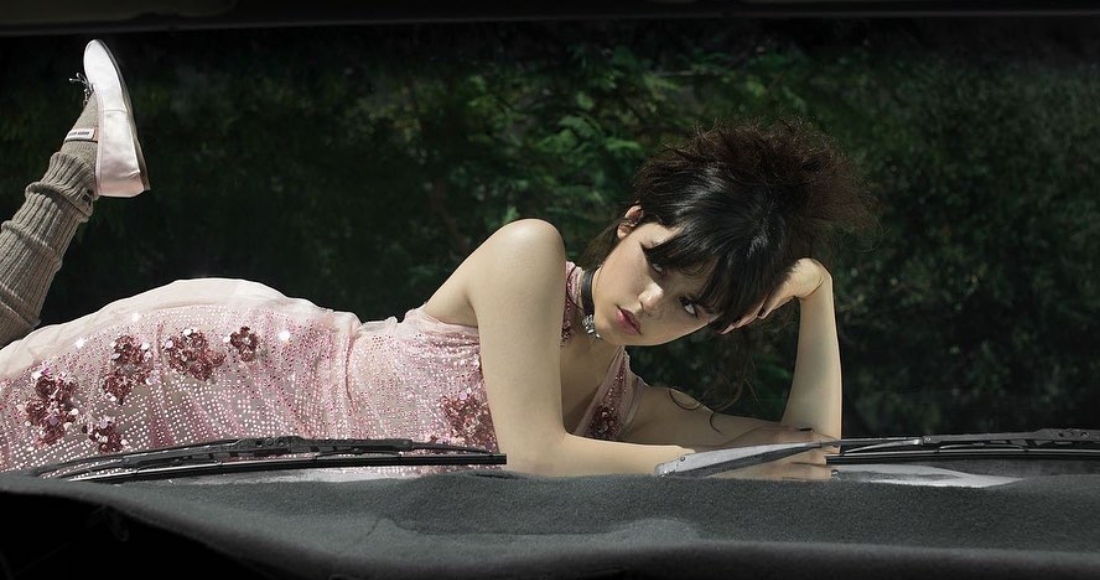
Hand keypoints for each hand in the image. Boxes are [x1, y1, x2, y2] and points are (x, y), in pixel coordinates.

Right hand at [708, 424, 836, 480]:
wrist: (725, 462)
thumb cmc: (744, 444)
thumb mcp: (765, 431)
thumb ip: (786, 432)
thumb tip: (806, 435)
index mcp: (779, 438)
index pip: (810, 439)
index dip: (826, 440)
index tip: (836, 443)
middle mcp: (781, 454)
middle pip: (814, 457)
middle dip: (828, 458)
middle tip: (837, 458)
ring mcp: (779, 470)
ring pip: (809, 474)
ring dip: (823, 473)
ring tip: (831, 473)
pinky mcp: (776, 482)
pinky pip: (797, 482)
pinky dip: (808, 481)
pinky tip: (813, 481)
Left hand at [722, 258, 829, 332]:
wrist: (810, 270)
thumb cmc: (792, 283)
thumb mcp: (779, 296)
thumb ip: (768, 304)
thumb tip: (757, 315)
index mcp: (762, 295)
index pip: (746, 309)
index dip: (734, 319)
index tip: (722, 330)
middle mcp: (765, 291)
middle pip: (749, 307)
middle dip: (737, 319)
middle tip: (723, 330)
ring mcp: (774, 286)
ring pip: (759, 301)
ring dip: (748, 313)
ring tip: (737, 323)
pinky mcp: (785, 283)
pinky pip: (775, 294)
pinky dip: (768, 304)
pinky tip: (762, 314)